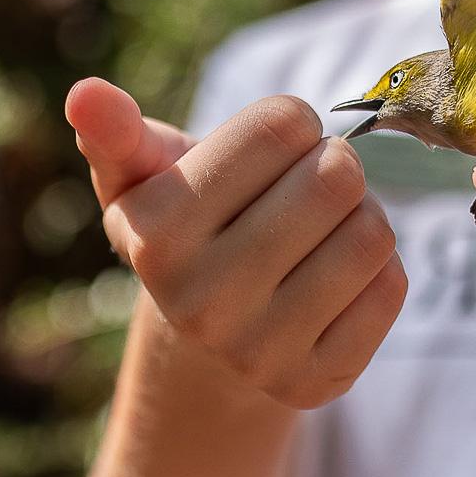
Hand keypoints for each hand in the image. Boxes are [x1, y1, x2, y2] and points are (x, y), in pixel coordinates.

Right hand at [65, 78, 407, 409]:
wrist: (204, 345)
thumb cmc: (185, 228)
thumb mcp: (141, 178)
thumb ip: (116, 131)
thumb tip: (84, 93)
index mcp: (155, 234)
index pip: (281, 124)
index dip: (290, 123)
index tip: (271, 148)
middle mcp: (200, 302)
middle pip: (336, 176)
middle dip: (332, 165)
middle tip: (305, 187)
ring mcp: (259, 353)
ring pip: (372, 232)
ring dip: (361, 215)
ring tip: (320, 231)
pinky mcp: (315, 383)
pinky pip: (391, 287)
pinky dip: (378, 269)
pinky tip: (334, 280)